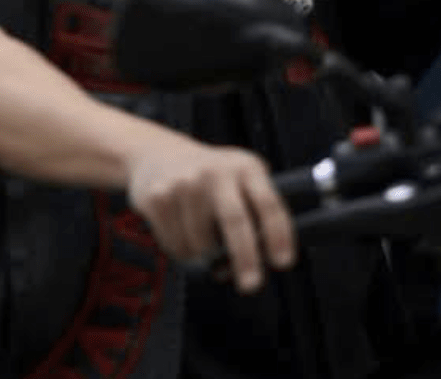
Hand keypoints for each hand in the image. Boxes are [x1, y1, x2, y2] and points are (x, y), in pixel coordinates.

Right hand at [126, 134, 294, 293]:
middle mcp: (213, 171)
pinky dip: (183, 251)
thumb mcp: (241, 182)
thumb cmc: (212, 180)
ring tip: (204, 241)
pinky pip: (176, 245)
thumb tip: (251, 265)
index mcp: (245, 168)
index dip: (279, 235)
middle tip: (250, 285)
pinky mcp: (157, 197)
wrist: (158, 154)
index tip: (282, 263)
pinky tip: (182, 233)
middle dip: (245, 258)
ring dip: (206, 257)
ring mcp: (182, 183)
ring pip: (202, 243)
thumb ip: (255, 216)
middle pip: (235, 220)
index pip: (268, 203)